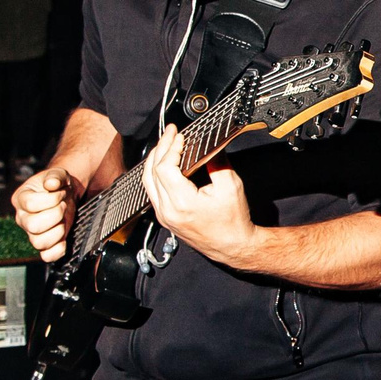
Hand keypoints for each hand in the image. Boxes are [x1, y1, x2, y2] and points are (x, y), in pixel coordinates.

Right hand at [12, 166, 79, 261]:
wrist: (65, 195)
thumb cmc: (58, 186)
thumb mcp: (58, 174)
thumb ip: (55, 176)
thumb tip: (51, 184)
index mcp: (21, 199)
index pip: (31, 204)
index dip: (51, 200)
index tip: (60, 194)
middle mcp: (22, 218)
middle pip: (33, 225)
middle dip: (55, 215)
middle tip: (63, 206)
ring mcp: (31, 233)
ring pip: (39, 242)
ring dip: (58, 231)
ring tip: (63, 220)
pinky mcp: (43, 244)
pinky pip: (47, 256)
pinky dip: (58, 250)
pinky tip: (64, 237)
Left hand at [141, 127, 260, 270]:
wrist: (233, 246)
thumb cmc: (233, 222)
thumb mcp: (230, 186)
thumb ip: (217, 162)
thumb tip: (209, 144)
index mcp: (182, 203)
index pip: (164, 167)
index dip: (170, 148)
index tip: (180, 137)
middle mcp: (168, 210)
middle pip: (152, 172)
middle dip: (161, 148)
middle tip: (170, 133)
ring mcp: (164, 216)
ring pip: (147, 182)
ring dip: (154, 160)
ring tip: (164, 145)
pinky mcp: (165, 218)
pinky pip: (152, 192)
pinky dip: (155, 174)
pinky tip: (164, 165)